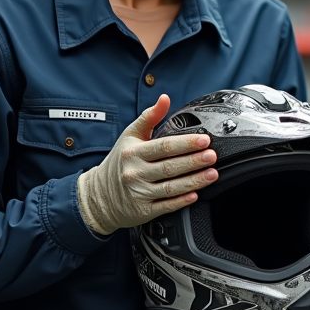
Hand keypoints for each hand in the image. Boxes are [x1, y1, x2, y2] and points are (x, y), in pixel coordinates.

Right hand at [77, 95, 218, 235]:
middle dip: (194, 161)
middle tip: (212, 156)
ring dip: (194, 181)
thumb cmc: (119, 162)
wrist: (98, 195)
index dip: (186, 143)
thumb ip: (149, 117)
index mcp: (133, 152)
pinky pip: (166, 206)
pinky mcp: (143, 210)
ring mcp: (139, 193)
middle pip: (169, 167)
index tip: (204, 140)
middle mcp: (135, 172)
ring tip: (212, 174)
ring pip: (170, 188)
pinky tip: (195, 194)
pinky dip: (181, 200)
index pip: (163, 146)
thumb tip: (164, 99)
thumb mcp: (130, 136)